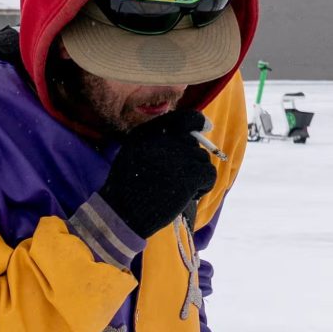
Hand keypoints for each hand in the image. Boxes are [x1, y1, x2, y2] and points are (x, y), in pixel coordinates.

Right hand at [97, 111, 215, 240]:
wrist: (123, 212)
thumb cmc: (125, 189)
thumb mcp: (131, 154)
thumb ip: (154, 142)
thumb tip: (187, 135)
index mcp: (149, 132)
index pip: (183, 118)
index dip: (196, 122)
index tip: (204, 127)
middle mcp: (166, 139)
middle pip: (193, 143)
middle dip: (191, 159)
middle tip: (180, 178)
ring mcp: (180, 156)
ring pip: (202, 159)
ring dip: (196, 174)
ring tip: (180, 189)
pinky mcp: (190, 174)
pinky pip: (209, 174)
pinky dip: (204, 186)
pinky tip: (190, 196)